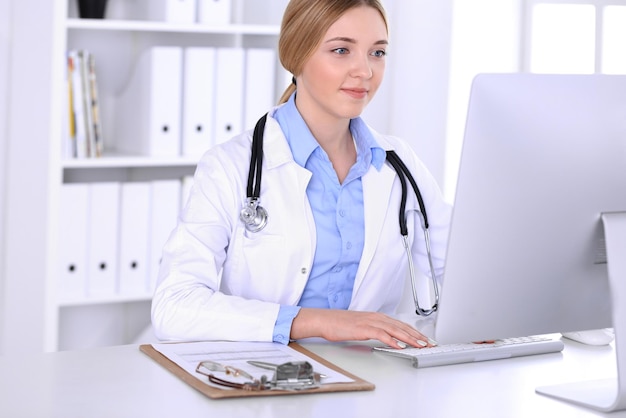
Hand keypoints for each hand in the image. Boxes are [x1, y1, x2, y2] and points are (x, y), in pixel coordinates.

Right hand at [290, 308, 433, 348]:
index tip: (424, 339)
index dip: (414, 331)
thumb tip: (385, 338)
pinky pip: (381, 334)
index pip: (400, 324)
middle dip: (417, 335)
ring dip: (409, 338)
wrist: (324, 320)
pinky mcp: (363, 328)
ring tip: (420, 345)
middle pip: (401, 326)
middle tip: (429, 343)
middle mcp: (375, 317)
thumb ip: (373, 330)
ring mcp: (369, 322)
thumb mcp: (360, 327)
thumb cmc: (338, 324)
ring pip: (394, 330)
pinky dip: (392, 340)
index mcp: (376, 316)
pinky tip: (400, 346)